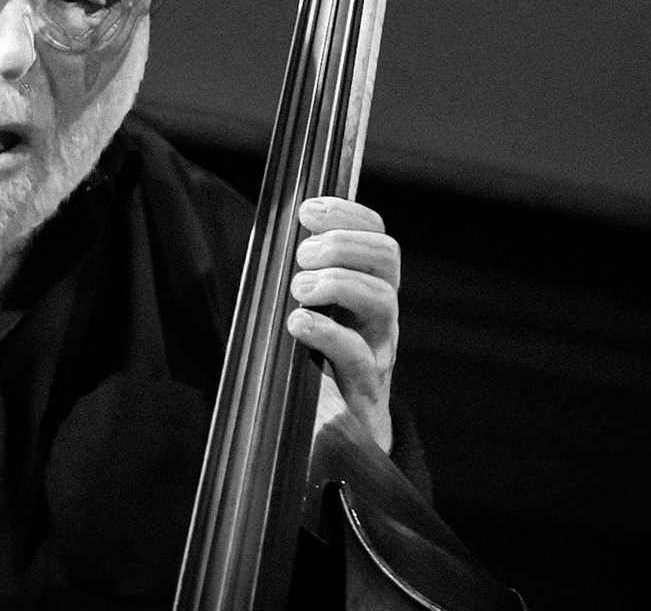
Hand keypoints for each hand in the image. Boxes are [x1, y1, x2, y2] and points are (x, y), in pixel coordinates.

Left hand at [286, 196, 398, 453]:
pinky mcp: (365, 389)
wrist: (342, 438)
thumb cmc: (316, 365)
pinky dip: (328, 332)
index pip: (375, 235)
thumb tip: (264, 239)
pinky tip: (299, 324)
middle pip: (386, 257)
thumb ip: (297, 281)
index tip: (307, 211)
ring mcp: (378, 349)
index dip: (348, 214)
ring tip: (298, 289)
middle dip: (342, 244)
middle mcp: (379, 314)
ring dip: (337, 281)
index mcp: (366, 287)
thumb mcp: (311, 316)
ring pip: (381, 299)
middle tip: (301, 255)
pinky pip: (358, 355)